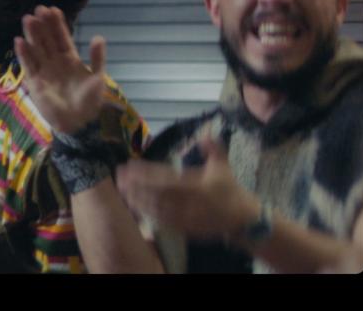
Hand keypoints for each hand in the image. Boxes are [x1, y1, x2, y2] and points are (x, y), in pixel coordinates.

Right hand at [14, 5, 107, 134]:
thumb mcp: (97, 78)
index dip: (57, 24)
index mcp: (70, 59)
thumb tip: (98, 37)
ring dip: (32, 35)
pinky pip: (28, 65)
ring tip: (27, 19)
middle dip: (42, 25)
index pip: (62, 38)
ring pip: (36, 49)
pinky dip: (23, 54)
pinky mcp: (34, 82)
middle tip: (38, 8)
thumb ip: (97, 58)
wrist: (79, 122)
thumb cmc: (89, 101)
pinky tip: (19, 41)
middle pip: (47, 40)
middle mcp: (55, 62)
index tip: (52, 9)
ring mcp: (44, 71)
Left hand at [116, 138, 259, 240]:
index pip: (167, 177)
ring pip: (157, 209)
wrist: (244, 221)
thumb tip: (205, 133)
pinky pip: (162, 222)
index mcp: (198, 185)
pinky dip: (147, 214)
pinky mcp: (185, 229)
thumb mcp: (224, 167)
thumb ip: (213, 149)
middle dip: (136, 185)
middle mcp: (190, 202)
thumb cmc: (230, 190)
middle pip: (157, 194)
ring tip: (122, 190)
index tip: (131, 165)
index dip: (147, 172)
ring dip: (138, 199)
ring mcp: (186, 217)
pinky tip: (135, 207)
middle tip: (119, 176)